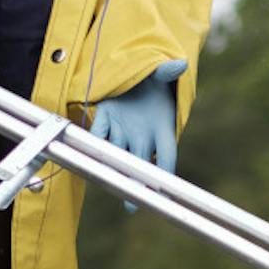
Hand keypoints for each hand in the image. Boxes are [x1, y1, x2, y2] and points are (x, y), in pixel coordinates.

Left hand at [90, 59, 186, 208]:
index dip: (165, 172)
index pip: (167, 155)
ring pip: (118, 153)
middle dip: (135, 183)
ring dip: (112, 168)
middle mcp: (143, 135)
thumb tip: (180, 64)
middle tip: (132, 204)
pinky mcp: (106, 119)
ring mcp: (123, 130)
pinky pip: (100, 133)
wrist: (136, 75)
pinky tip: (89, 153)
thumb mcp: (161, 74)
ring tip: (108, 184)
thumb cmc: (155, 79)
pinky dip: (95, 142)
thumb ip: (167, 72)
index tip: (163, 190)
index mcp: (162, 128)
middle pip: (139, 163)